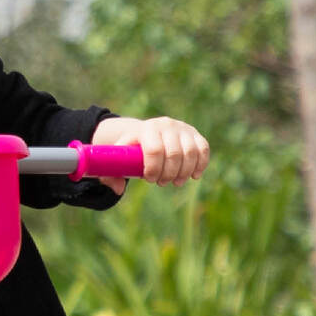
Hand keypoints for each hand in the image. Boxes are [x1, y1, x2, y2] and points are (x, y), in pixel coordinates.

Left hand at [92, 115, 208, 184]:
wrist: (147, 132)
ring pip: (191, 153)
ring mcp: (183, 129)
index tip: (150, 179)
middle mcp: (166, 125)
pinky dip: (200, 165)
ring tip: (175, 182)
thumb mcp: (119, 158)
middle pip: (174, 154)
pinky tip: (193, 176)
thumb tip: (118, 190)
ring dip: (184, 173)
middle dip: (169, 173)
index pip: (154, 149)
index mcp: (147, 129)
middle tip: (162, 183)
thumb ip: (112, 174)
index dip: (153, 168)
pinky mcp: (195, 135)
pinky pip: (203, 150)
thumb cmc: (132, 149)